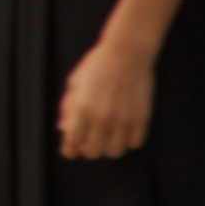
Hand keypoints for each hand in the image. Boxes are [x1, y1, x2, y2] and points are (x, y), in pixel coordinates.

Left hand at [57, 35, 152, 158]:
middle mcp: (101, 118)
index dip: (69, 150)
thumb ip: (67, 106)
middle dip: (87, 150)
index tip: (69, 150)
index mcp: (82, 109)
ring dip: (108, 148)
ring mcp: (122, 120)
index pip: (72, 142)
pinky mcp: (140, 119)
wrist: (126, 53)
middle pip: (93, 152)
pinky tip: (122, 131)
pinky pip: (134, 143)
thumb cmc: (97, 65)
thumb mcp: (75, 82)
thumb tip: (63, 128)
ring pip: (114, 151)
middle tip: (87, 142)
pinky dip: (127, 141)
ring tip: (105, 137)